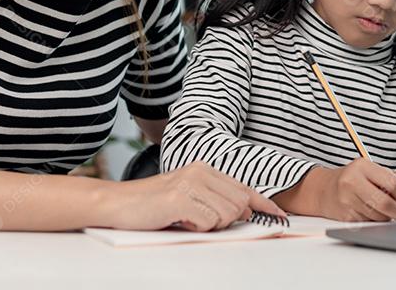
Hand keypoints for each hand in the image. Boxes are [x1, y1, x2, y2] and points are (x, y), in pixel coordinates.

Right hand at [93, 161, 285, 231]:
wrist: (116, 203)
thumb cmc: (151, 204)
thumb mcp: (187, 196)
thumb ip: (213, 199)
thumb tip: (244, 212)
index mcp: (204, 168)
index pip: (244, 187)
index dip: (264, 203)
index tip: (279, 216)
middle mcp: (201, 171)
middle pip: (240, 202)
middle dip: (230, 219)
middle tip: (202, 221)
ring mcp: (192, 182)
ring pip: (228, 213)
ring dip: (212, 225)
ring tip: (188, 219)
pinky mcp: (182, 197)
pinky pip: (210, 221)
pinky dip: (199, 227)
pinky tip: (180, 220)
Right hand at [276, 159, 395, 221]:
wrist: (323, 190)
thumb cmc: (351, 179)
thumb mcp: (366, 169)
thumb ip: (386, 178)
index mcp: (362, 166)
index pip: (392, 183)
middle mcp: (352, 182)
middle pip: (385, 203)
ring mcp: (347, 200)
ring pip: (378, 216)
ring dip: (386, 216)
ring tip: (382, 209)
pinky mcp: (345, 216)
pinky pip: (369, 223)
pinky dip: (374, 221)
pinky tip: (369, 213)